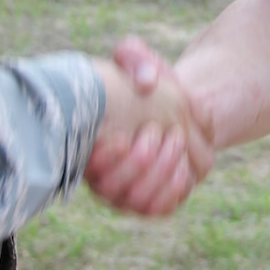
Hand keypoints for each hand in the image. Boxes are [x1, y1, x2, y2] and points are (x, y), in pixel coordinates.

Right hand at [85, 38, 213, 215]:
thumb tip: (147, 83)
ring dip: (160, 173)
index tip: (121, 137)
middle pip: (112, 189)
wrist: (169, 106)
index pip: (87, 167)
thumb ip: (135, 59)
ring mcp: (125, 194)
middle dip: (140, 161)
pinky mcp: (151, 202)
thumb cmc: (143, 84)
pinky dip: (173, 188)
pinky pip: (159, 210)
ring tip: (175, 139)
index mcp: (88, 147)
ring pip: (138, 203)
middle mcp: (101, 178)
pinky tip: (182, 163)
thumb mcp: (136, 62)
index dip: (104, 159)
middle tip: (156, 130)